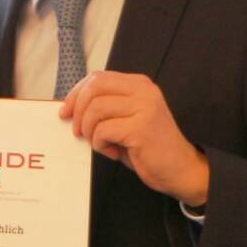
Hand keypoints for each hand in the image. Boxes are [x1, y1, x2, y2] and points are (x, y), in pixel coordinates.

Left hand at [61, 71, 209, 205]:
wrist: (179, 169)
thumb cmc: (147, 147)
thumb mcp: (124, 119)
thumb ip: (104, 107)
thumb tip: (69, 107)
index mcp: (139, 84)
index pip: (98, 78)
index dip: (76, 94)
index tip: (66, 112)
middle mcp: (143, 91)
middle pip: (94, 88)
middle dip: (78, 111)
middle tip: (78, 131)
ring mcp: (144, 108)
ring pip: (95, 109)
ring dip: (88, 130)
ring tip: (99, 143)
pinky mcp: (141, 128)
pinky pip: (103, 130)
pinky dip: (99, 144)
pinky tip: (111, 151)